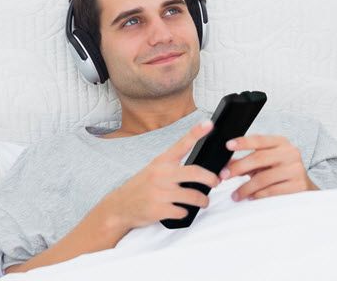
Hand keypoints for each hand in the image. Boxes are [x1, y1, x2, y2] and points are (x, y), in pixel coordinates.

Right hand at [103, 121, 219, 229]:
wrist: (119, 207)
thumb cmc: (141, 187)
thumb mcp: (154, 169)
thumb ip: (174, 167)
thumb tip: (201, 171)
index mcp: (162, 161)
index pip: (182, 144)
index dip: (197, 132)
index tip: (209, 124)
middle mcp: (161, 174)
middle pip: (195, 172)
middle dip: (211, 178)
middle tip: (216, 182)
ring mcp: (160, 192)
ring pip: (193, 196)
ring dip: (203, 201)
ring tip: (203, 202)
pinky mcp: (158, 209)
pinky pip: (182, 211)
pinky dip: (185, 213)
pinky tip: (181, 210)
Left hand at [220, 135, 317, 200]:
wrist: (303, 187)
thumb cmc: (280, 172)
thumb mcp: (265, 162)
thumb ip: (247, 162)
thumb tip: (226, 166)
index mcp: (281, 142)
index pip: (259, 140)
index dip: (243, 142)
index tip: (228, 146)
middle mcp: (290, 153)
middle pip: (259, 158)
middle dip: (238, 167)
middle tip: (224, 176)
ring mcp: (295, 169)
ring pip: (263, 178)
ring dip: (245, 187)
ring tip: (236, 194)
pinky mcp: (297, 185)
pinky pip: (272, 191)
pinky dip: (258, 195)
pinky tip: (251, 197)